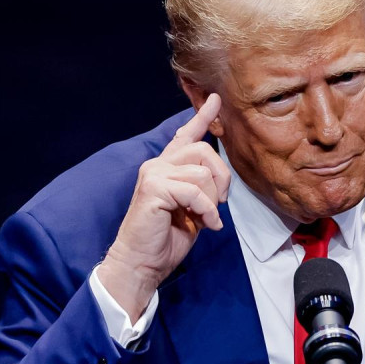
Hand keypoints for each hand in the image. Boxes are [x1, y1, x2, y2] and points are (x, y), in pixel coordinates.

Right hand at [96, 94, 230, 318]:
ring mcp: (153, 174)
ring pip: (202, 172)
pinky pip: (194, 191)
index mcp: (167, 168)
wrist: (142, 263)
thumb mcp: (192, 210)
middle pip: (204, 150)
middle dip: (222, 177)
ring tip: (207, 218)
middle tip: (220, 203)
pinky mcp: (154, 188)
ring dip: (213, 200)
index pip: (186, 135)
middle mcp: (157, 164)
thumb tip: (220, 181)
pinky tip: (206, 226)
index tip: (216, 100)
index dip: (202, 117)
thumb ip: (202, 190)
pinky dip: (207, 211)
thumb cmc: (165, 240)